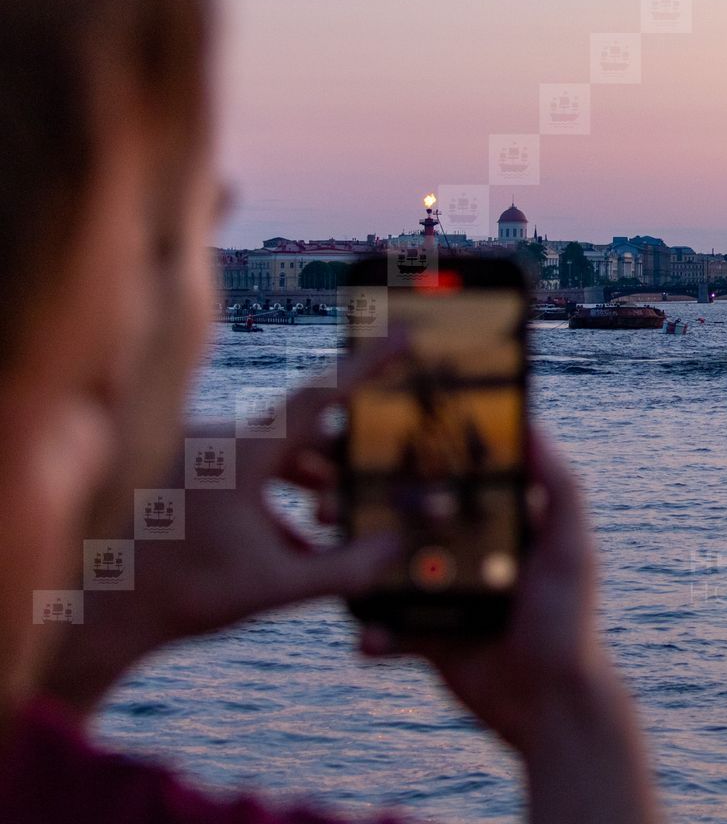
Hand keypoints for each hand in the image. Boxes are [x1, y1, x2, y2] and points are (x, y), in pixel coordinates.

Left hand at [37, 343, 405, 714]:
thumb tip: (393, 551)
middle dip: (339, 453)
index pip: (319, 398)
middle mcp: (216, 443)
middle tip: (375, 464)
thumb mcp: (273, 587)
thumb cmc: (181, 597)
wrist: (97, 614)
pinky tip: (293, 536)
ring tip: (331, 514)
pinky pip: (242, 469)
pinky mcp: (181, 472)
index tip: (404, 337)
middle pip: (300, 430)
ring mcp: (194, 455)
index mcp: (239, 456)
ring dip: (305, 479)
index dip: (367, 365)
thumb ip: (342, 569)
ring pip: (269, 451)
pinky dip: (271, 494)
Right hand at [360, 431, 659, 823]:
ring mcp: (444, 593)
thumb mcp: (570, 548)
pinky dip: (374, 633)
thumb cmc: (569, 620)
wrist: (550, 704)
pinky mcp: (428, 636)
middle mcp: (470, 552)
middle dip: (367, 510)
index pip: (454, 480)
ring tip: (331, 560)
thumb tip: (533, 426)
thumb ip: (560, 487)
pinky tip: (369, 638)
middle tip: (329, 503)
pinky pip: (388, 629)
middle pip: (409, 521)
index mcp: (501, 524)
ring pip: (387, 571)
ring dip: (355, 566)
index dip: (417, 460)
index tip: (372, 440)